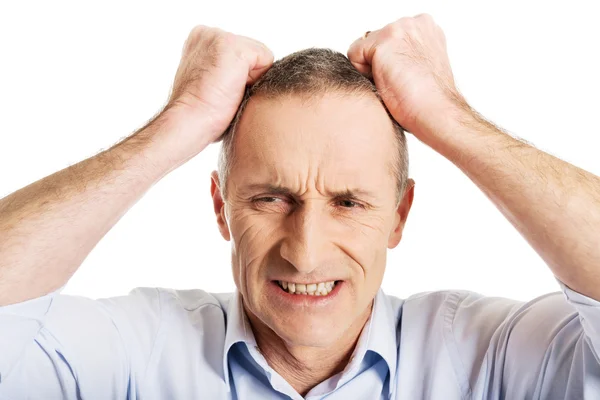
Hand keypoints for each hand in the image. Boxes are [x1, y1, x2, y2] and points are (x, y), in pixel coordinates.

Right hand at [163, 26, 272, 149]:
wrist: (191, 120)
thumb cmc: (201, 112)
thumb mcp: (210, 80)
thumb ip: (224, 67)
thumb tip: (246, 74)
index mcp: (200, 40)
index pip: (240, 52)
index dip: (238, 75)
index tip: (218, 89)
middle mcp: (208, 33)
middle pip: (252, 52)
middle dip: (245, 76)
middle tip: (224, 92)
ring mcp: (220, 37)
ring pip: (260, 56)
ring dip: (251, 79)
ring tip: (228, 91)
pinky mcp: (234, 47)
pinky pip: (267, 59)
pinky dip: (256, 80)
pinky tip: (234, 88)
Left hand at [347, 14, 465, 142]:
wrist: (435, 110)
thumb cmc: (428, 99)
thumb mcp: (418, 66)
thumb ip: (403, 53)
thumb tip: (382, 58)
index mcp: (425, 28)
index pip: (386, 39)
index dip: (388, 62)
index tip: (405, 77)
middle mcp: (414, 23)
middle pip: (373, 41)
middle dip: (378, 64)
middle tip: (399, 82)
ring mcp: (400, 29)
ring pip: (363, 48)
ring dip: (372, 69)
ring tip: (394, 82)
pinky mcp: (384, 41)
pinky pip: (354, 54)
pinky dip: (362, 73)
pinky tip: (385, 81)